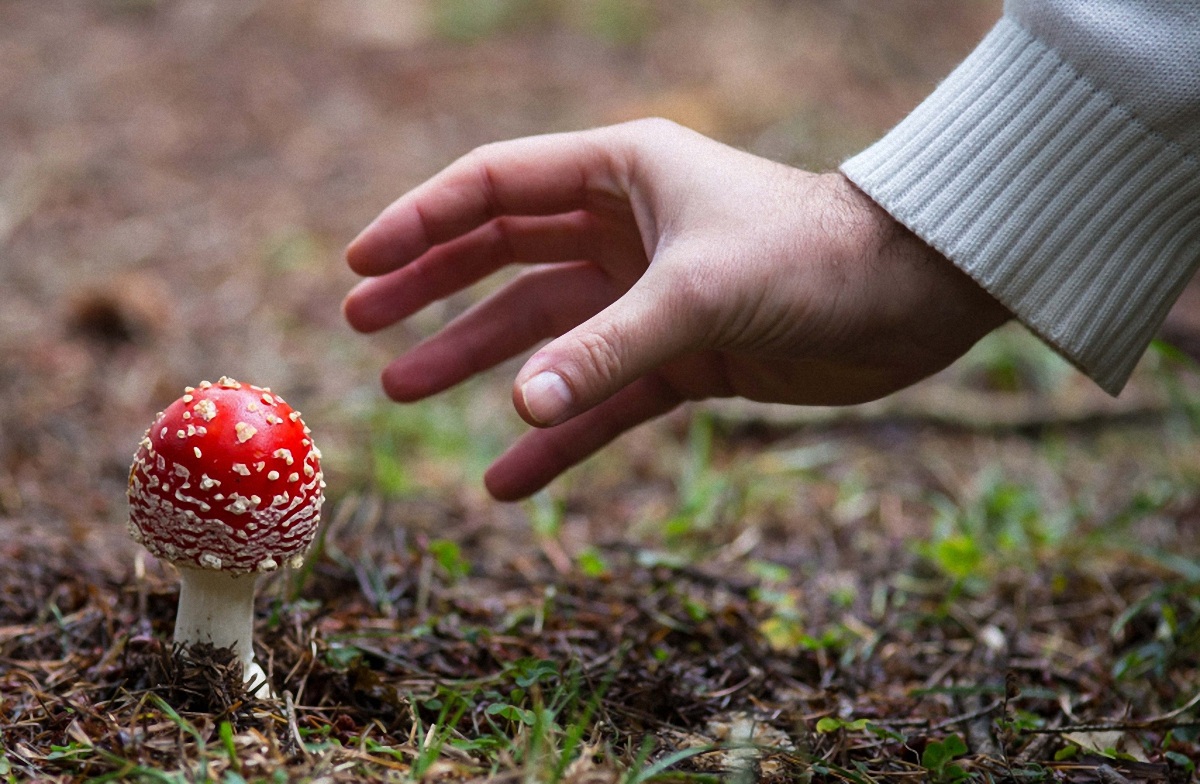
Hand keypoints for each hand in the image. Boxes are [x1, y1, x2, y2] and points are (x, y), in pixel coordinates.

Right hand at [343, 119, 1009, 499]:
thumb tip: (518, 408)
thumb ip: (607, 348)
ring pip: (545, 331)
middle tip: (363, 329)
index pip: (495, 188)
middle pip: (503, 257)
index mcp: (622, 174)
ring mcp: (651, 294)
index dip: (421, 224)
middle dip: (434, 291)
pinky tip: (509, 477)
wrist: (913, 297)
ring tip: (403, 390)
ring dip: (478, 359)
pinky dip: (560, 433)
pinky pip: (603, 395)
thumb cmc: (815, 258)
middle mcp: (627, 229)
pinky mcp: (683, 353)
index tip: (362, 265)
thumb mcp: (700, 292)